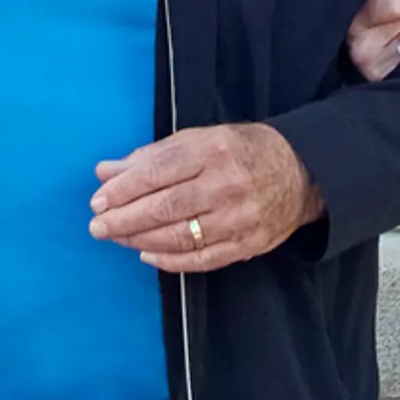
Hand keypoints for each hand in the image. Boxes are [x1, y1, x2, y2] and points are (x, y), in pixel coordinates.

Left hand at [90, 118, 315, 268]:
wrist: (302, 172)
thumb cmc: (241, 151)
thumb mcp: (199, 139)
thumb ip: (151, 156)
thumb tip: (105, 172)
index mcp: (213, 150)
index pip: (158, 172)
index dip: (124, 189)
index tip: (97, 201)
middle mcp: (227, 184)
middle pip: (165, 207)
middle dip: (124, 219)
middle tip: (97, 226)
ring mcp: (239, 218)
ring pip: (179, 236)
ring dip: (140, 240)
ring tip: (117, 238)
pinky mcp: (248, 243)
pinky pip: (201, 259)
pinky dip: (170, 260)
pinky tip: (146, 254)